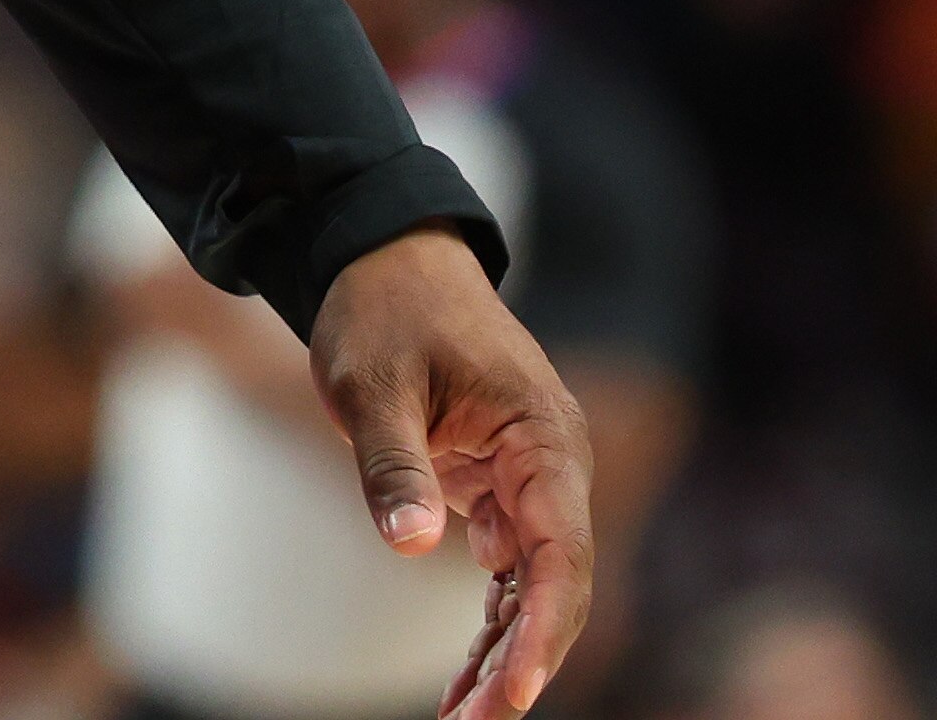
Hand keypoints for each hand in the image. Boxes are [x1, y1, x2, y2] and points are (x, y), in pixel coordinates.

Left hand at [305, 224, 595, 718]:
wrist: (383, 261)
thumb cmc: (381, 314)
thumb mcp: (373, 386)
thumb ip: (394, 466)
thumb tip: (412, 546)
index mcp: (542, 434)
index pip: (563, 552)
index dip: (546, 630)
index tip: (518, 693)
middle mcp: (553, 463)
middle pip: (556, 583)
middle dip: (523, 661)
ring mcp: (531, 479)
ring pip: (535, 588)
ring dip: (505, 655)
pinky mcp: (502, 490)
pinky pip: (509, 572)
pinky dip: (490, 626)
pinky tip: (463, 683)